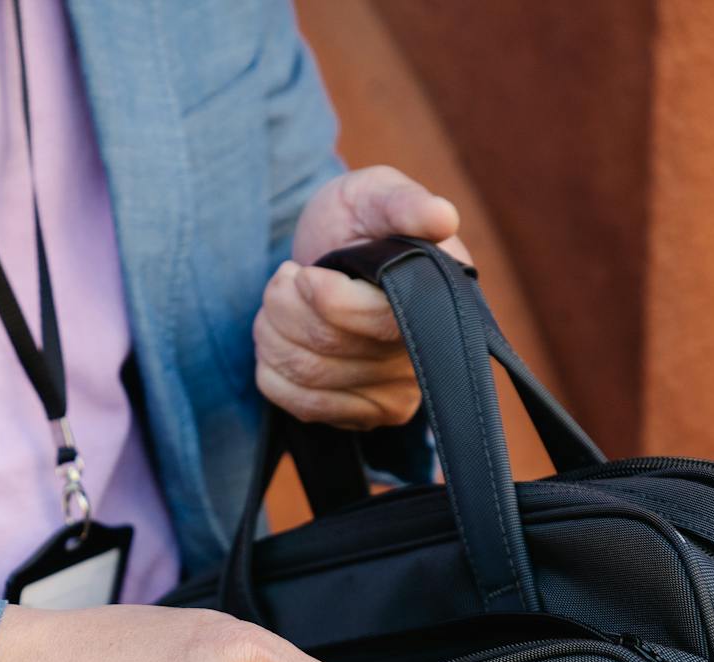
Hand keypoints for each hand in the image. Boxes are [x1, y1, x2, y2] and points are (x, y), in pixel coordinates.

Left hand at [254, 165, 470, 427]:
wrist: (337, 256)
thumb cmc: (362, 220)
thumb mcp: (377, 195)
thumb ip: (404, 203)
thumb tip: (441, 217)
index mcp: (437, 298)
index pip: (377, 321)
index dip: (326, 299)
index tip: (303, 272)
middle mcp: (424, 355)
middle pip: (332, 350)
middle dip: (287, 308)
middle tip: (284, 279)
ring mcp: (397, 392)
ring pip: (310, 377)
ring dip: (273, 334)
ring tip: (278, 304)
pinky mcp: (366, 415)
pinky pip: (304, 407)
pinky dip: (273, 369)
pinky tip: (279, 341)